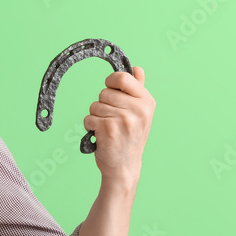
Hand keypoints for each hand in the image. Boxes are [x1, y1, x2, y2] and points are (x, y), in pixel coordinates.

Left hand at [84, 66, 154, 183]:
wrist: (124, 167)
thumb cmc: (129, 138)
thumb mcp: (139, 113)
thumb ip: (137, 90)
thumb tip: (138, 68)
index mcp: (147, 102)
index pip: (122, 77)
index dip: (111, 82)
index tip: (111, 90)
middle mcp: (139, 109)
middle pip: (104, 92)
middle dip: (102, 105)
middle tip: (112, 120)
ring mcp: (124, 119)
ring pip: (94, 106)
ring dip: (96, 117)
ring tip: (108, 129)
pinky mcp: (109, 129)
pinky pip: (88, 118)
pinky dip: (90, 127)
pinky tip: (101, 136)